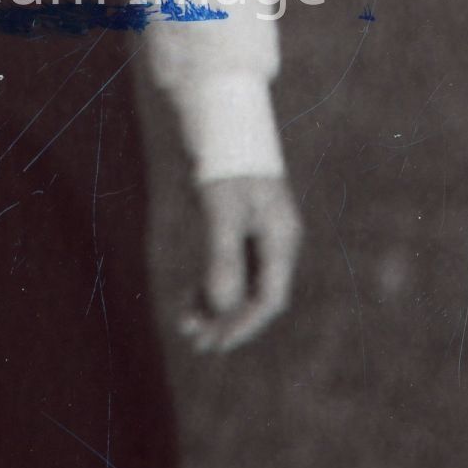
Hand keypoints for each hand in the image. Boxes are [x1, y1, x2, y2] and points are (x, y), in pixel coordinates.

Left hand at [179, 174, 301, 354]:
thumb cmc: (226, 164)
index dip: (244, 325)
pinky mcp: (239, 232)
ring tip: (186, 327)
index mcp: (281, 239)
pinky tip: (189, 305)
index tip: (217, 343)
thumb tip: (222, 307)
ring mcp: (258, 238)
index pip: (269, 298)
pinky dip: (209, 289)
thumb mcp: (222, 211)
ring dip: (215, 309)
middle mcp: (274, 243)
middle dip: (226, 322)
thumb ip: (223, 258)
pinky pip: (228, 271)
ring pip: (239, 287)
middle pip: (255, 298)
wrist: (223, 124)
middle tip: (195, 342)